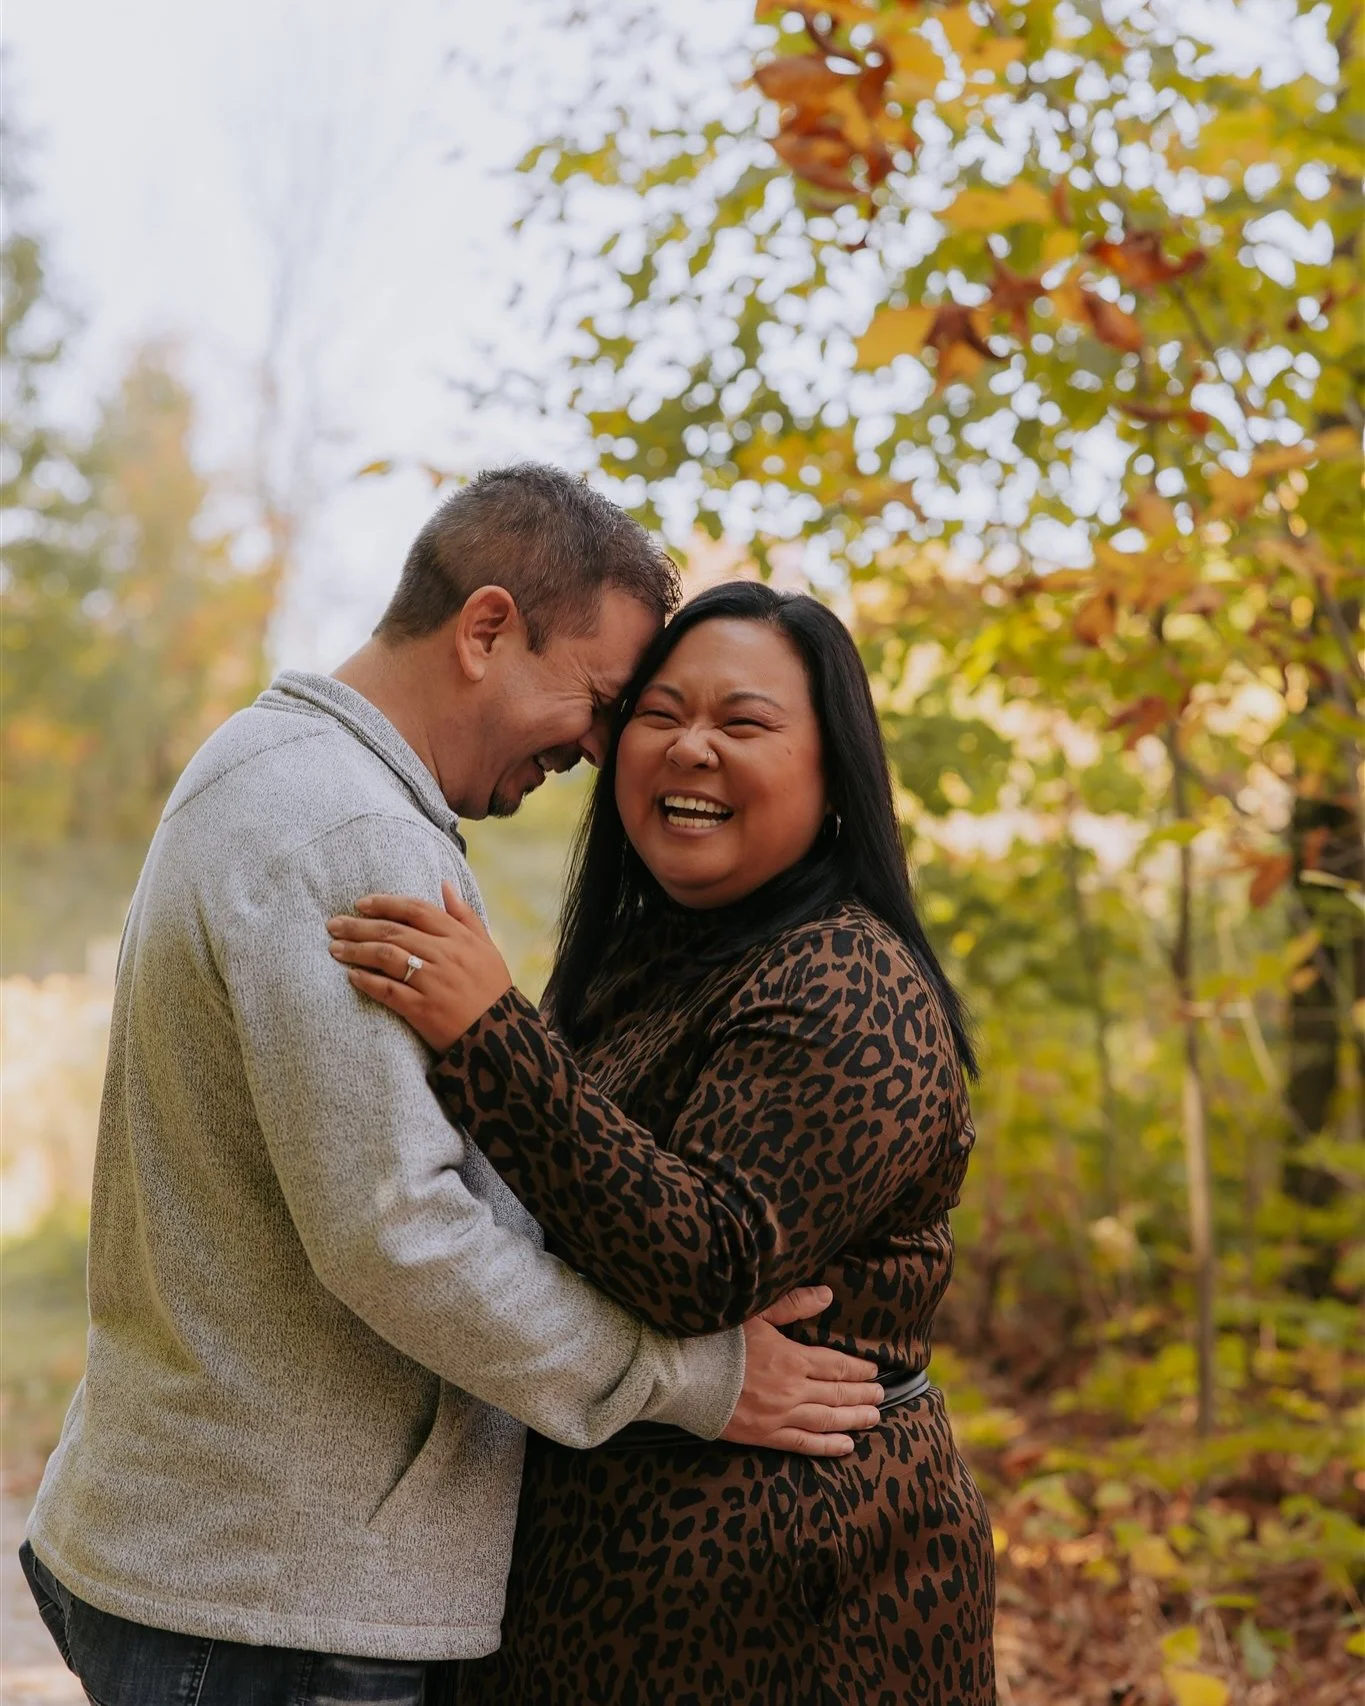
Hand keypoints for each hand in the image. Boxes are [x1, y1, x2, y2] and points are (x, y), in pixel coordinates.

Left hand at [327, 882, 513, 1051]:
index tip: (360, 904)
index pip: (416, 910)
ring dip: (357, 951)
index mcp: (459, 937)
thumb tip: (444, 884)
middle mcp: (445, 955)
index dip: (385, 903)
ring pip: (387, 957)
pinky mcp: (423, 1009)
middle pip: (393, 932)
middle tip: (334, 925)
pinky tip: (351, 976)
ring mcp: (433, 982)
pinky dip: (367, 981)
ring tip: (335, 949)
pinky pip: (388, 990)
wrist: (500, 1035)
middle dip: (359, 926)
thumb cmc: (492, 989)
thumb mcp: (486, 947)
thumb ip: (464, 915)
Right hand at [720, 1285, 882, 1456]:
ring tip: (873, 1418)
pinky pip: (803, 1443)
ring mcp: (779, 1416)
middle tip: (880, 1394)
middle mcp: (791, 1390)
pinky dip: (827, 1445)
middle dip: (862, 1394)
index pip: (836, 1365)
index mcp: (791, 1358)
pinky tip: (845, 1445)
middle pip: (837, 1393)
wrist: (683, 1375)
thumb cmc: (717, 1340)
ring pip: (827, 1420)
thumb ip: (793, 1305)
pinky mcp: (764, 1435)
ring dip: (854, 1418)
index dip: (859, 1368)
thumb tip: (827, 1295)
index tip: (874, 1370)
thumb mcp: (755, 1312)